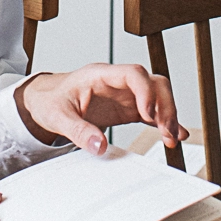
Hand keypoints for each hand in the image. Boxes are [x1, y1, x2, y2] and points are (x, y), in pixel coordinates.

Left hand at [14, 64, 187, 155]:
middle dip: (165, 104)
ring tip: (171, 138)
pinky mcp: (128, 109)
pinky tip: (173, 136)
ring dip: (168, 114)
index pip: (133, 73)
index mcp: (100, 76)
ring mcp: (126, 95)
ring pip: (158, 96)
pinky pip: (153, 112)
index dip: (145, 91)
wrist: (47, 101)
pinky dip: (164, 123)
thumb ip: (79, 131)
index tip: (148, 113)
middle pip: (153, 83)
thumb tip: (100, 147)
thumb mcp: (58, 116)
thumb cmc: (52, 101)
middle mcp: (118, 83)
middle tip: (166, 130)